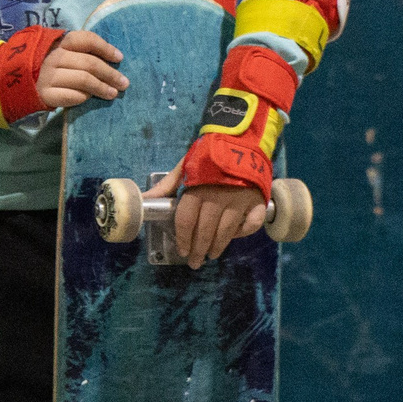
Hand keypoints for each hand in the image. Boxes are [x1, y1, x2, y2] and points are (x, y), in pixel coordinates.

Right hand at [39, 30, 127, 109]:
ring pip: (83, 80)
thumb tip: (113, 60)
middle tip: (124, 83)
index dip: (105, 48)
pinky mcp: (44, 94)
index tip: (119, 58)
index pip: (85, 39)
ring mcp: (47, 76)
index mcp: (59, 43)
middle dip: (110, 73)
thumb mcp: (61, 53)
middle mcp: (52, 57)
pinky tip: (90, 98)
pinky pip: (71, 96)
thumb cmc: (49, 67)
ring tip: (114, 93)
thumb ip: (81, 53)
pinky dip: (84, 97)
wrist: (18, 84)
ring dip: (102, 87)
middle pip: (88, 62)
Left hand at [147, 166, 265, 267]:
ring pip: (227, 231)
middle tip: (194, 262)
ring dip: (218, 246)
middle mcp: (219, 197)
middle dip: (198, 249)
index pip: (187, 220)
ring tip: (211, 255)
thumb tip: (145, 200)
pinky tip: (235, 236)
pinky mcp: (257, 200)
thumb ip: (167, 185)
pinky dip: (244, 232)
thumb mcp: (185, 166)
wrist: (240, 139)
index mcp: (198, 189)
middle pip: (206, 230)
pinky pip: (252, 223)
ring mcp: (240, 200)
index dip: (183, 238)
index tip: (182, 251)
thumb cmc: (208, 155)